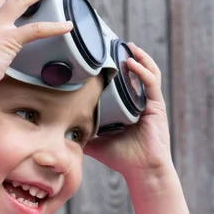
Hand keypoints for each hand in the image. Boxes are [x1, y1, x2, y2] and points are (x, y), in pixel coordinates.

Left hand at [85, 44, 171, 174]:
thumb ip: (80, 132)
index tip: (99, 54)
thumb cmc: (120, 157)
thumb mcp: (94, 141)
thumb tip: (56, 128)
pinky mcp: (157, 106)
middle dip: (125, 55)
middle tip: (112, 42)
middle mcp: (139, 101)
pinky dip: (143, 71)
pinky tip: (132, 62)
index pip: (121, 80)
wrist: (141, 171)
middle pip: (134, 72)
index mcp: (126, 105)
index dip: (113, 66)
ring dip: (138, 57)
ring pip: (146, 72)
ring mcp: (149, 102)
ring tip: (127, 45)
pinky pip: (151, 83)